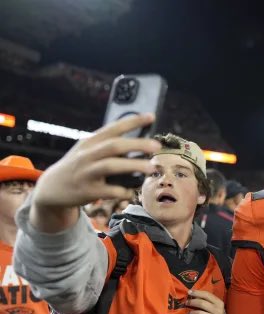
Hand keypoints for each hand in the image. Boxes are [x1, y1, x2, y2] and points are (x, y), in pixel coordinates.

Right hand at [32, 113, 159, 208]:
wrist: (51, 188)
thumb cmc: (78, 166)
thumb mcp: (87, 150)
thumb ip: (107, 145)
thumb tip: (140, 142)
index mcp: (91, 142)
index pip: (114, 128)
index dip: (133, 121)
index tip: (151, 116)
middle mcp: (88, 155)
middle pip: (115, 146)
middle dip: (137, 144)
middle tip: (156, 146)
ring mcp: (87, 173)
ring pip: (111, 166)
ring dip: (134, 166)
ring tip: (151, 168)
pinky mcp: (88, 191)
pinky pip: (109, 191)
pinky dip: (123, 190)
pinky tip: (131, 191)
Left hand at [186, 290, 225, 313]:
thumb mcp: (213, 306)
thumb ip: (205, 300)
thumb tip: (191, 293)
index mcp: (219, 303)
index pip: (207, 295)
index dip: (197, 293)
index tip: (189, 292)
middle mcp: (219, 311)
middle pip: (202, 303)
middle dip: (192, 302)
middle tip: (186, 303)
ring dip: (191, 313)